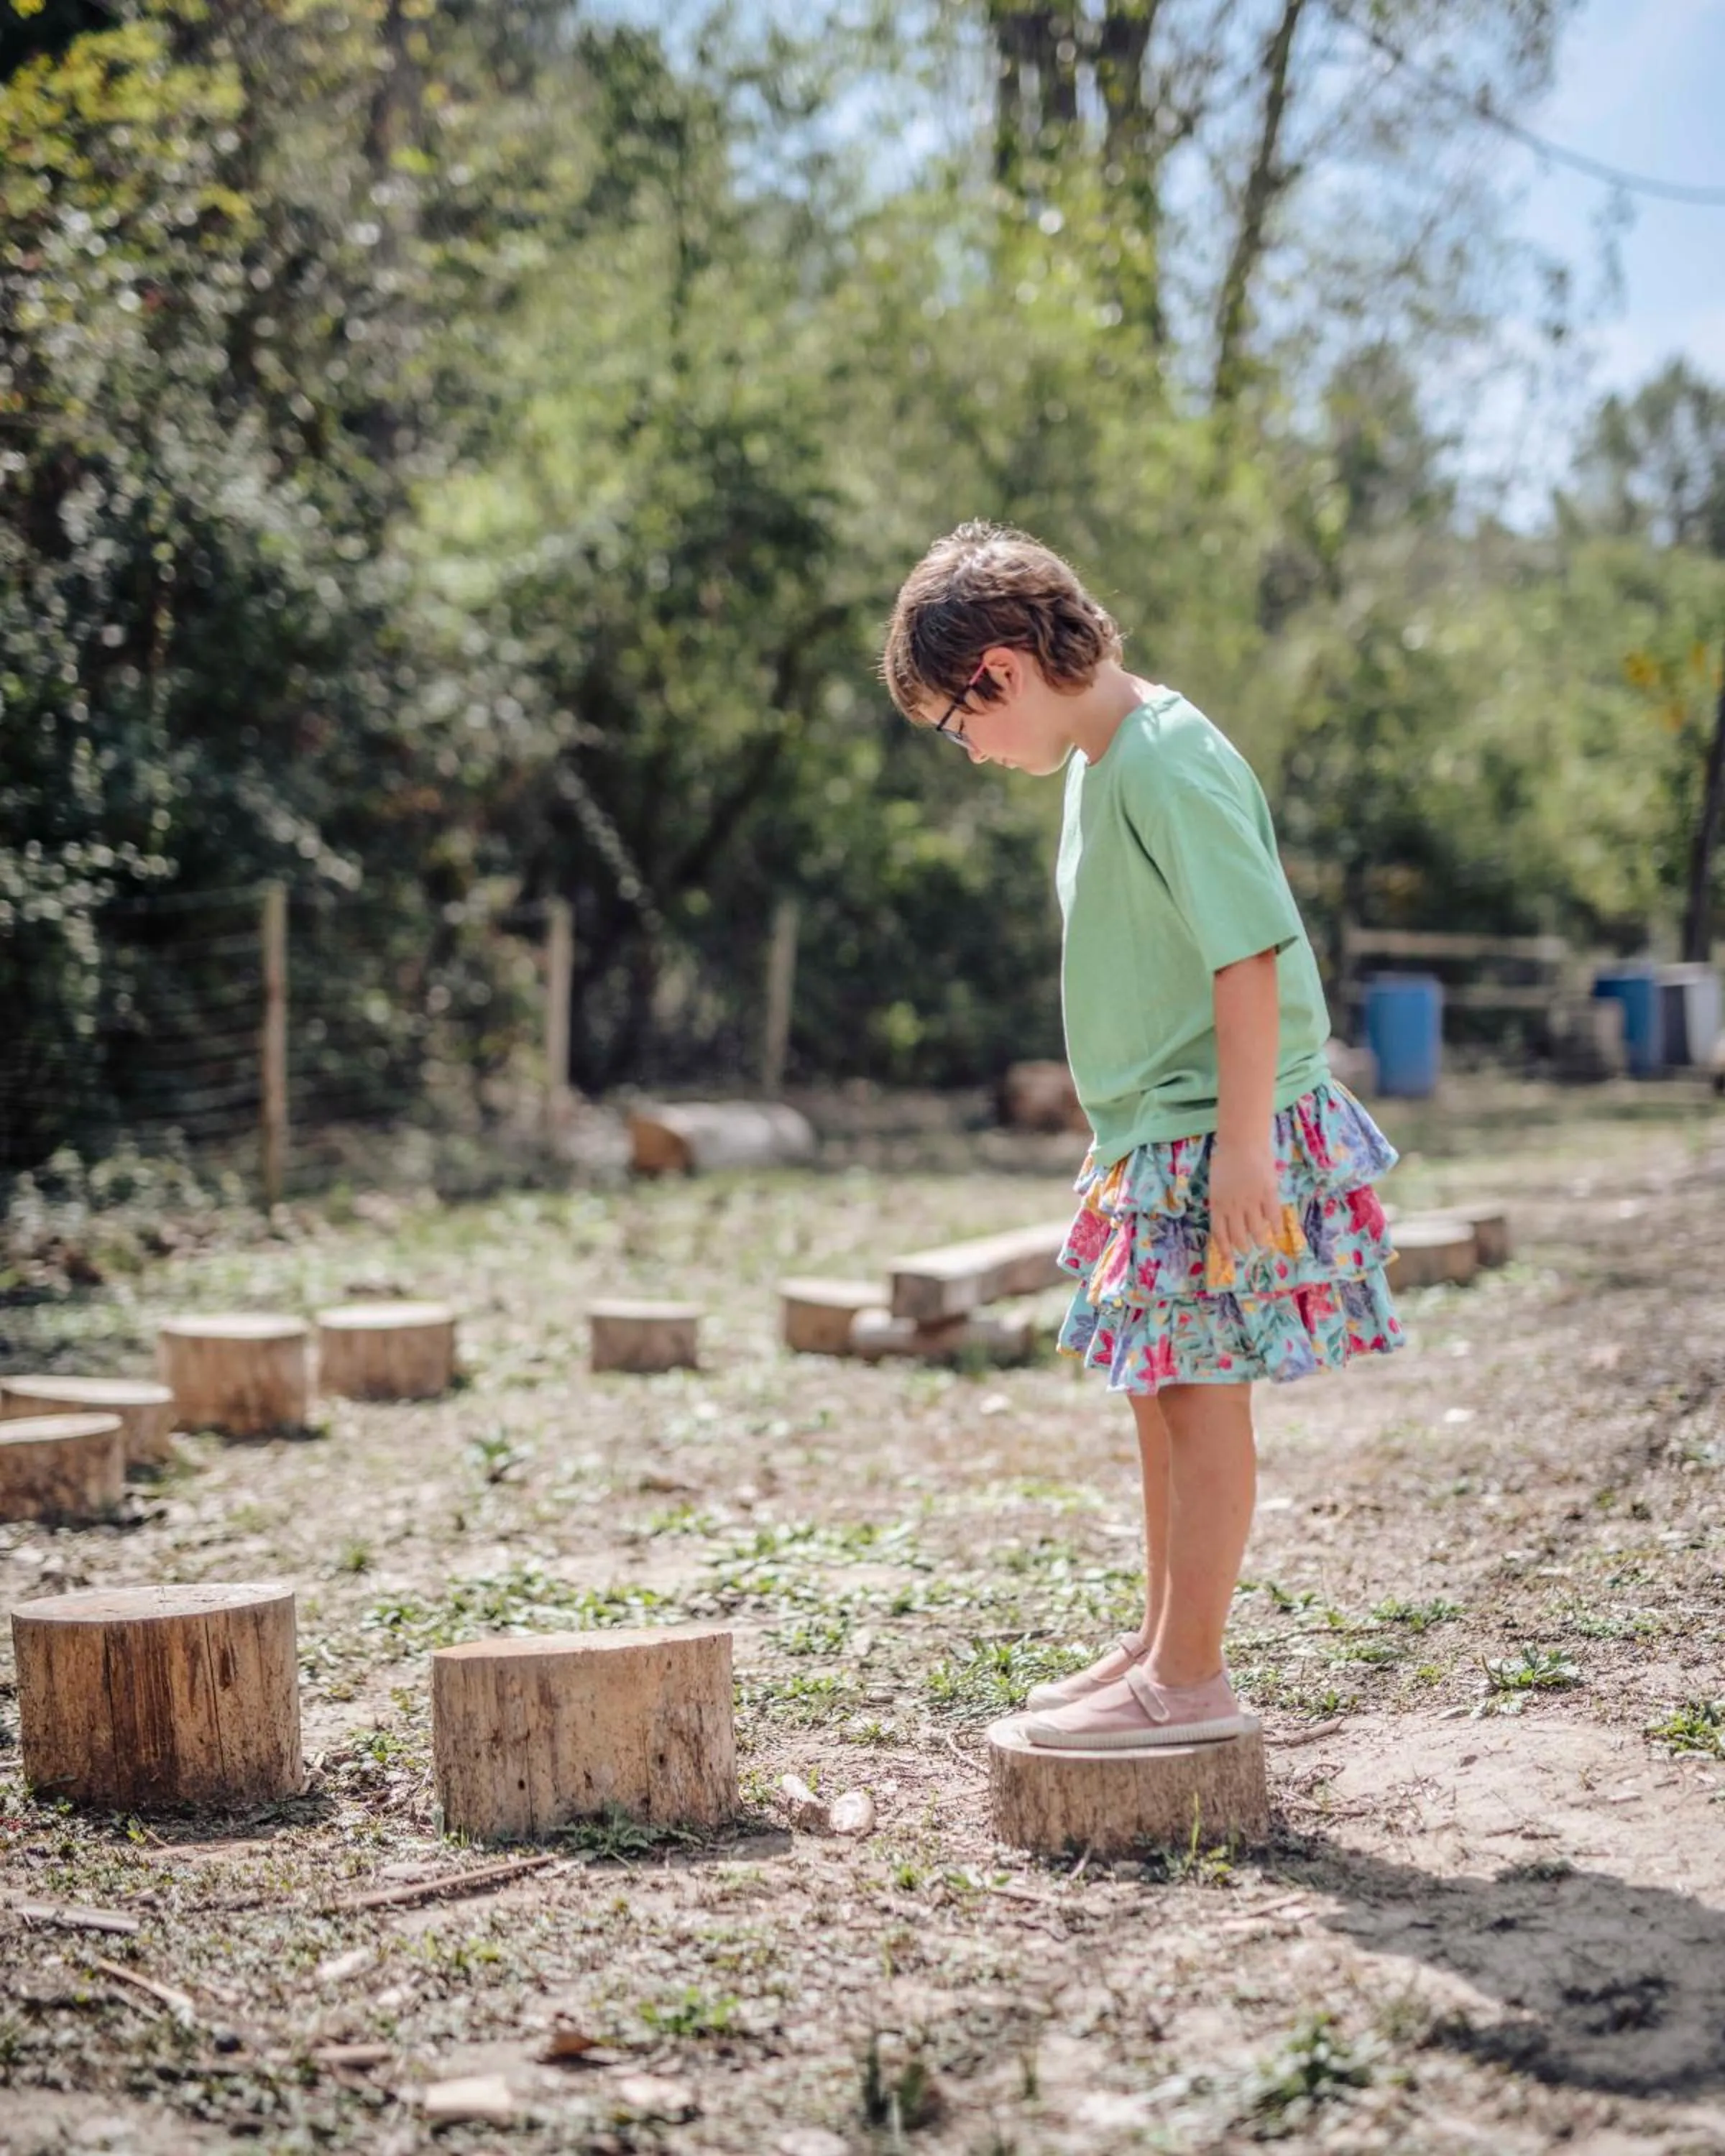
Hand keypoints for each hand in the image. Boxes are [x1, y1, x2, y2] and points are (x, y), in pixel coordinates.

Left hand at [1209, 1139, 1282, 1260]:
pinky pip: (1273, 1217)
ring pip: (1256, 1230)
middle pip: (1238, 1235)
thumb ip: (1221, 1201)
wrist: (1242, 1142)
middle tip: (1246, 1251)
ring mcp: (1251, 1202)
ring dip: (1259, 1241)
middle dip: (1242, 1247)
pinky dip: (1275, 1228)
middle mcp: (1233, 1207)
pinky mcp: (1268, 1195)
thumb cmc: (1226, 1158)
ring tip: (1261, 1245)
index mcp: (1218, 1204)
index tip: (1229, 1260)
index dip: (1224, 1248)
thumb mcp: (1216, 1183)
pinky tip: (1277, 1234)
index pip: (1219, 1233)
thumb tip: (1227, 1218)